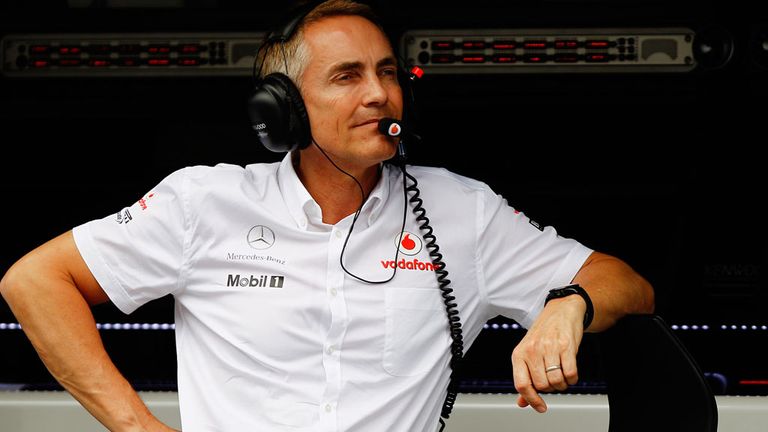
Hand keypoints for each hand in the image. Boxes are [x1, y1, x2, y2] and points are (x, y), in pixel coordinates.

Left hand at [510, 295, 584, 412]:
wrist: (561, 310)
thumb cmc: (543, 334)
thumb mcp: (528, 353)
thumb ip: (525, 378)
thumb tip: (522, 402)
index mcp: (519, 354)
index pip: (521, 384)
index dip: (531, 399)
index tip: (541, 407)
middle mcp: (532, 350)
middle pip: (542, 385)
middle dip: (551, 388)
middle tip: (554, 379)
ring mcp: (549, 347)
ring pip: (556, 381)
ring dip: (563, 384)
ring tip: (562, 374)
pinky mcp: (566, 345)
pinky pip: (570, 373)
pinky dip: (573, 378)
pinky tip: (571, 372)